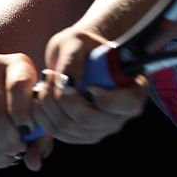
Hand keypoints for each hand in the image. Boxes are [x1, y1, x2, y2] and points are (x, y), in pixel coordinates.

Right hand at [0, 53, 52, 171]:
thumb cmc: (20, 102)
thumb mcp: (34, 112)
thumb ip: (40, 136)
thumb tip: (34, 162)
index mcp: (18, 63)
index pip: (18, 85)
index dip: (23, 113)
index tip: (27, 132)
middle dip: (9, 142)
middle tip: (16, 155)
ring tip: (4, 161)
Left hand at [34, 26, 147, 143]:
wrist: (78, 56)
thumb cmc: (83, 45)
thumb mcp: (79, 41)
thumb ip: (74, 59)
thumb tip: (67, 83)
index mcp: (134, 88)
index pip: (128, 105)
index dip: (105, 98)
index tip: (87, 83)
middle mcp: (120, 114)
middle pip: (89, 120)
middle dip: (62, 98)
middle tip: (51, 75)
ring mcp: (101, 128)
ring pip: (68, 128)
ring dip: (48, 104)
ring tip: (45, 81)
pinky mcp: (82, 135)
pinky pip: (57, 133)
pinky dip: (43, 114)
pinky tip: (42, 95)